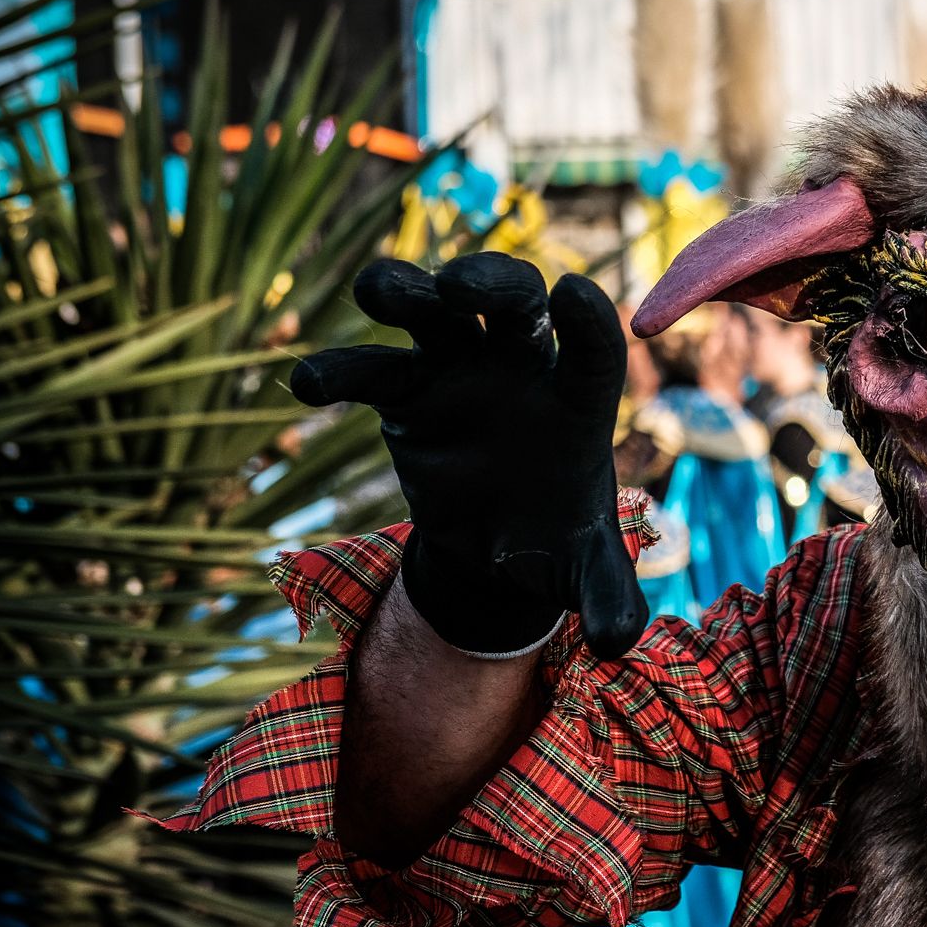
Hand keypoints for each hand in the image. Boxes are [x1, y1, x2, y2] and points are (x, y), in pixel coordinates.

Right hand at [290, 254, 646, 657]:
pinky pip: (371, 372)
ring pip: (434, 311)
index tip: (576, 295)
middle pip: (511, 301)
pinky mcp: (408, 394)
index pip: (594, 350)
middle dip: (489, 281)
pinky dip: (338, 371)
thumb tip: (619, 645)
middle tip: (462, 285)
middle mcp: (521, 368)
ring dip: (406, 291)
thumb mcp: (585, 574)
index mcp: (578, 400)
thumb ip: (607, 598)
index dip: (588, 322)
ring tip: (373, 291)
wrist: (498, 550)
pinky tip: (306, 386)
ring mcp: (461, 372)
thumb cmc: (555, 543)